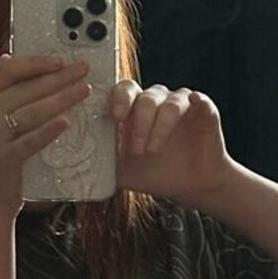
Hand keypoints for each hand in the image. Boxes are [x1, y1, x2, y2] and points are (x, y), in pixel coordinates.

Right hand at [0, 53, 90, 213]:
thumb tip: (7, 57)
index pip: (7, 72)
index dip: (35, 63)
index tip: (60, 60)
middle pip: (25, 89)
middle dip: (58, 77)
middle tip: (82, 71)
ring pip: (32, 112)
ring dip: (62, 98)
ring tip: (84, 91)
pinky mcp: (3, 159)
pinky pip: (31, 141)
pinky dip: (49, 130)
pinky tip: (66, 122)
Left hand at [112, 82, 231, 206]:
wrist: (188, 186)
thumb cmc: (153, 173)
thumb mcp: (122, 170)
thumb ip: (101, 160)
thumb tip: (73, 163)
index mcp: (134, 109)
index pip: (123, 92)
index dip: (118, 100)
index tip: (115, 117)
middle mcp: (156, 101)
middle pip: (145, 97)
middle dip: (139, 122)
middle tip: (135, 148)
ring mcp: (180, 104)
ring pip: (169, 104)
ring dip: (159, 127)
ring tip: (152, 151)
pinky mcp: (204, 110)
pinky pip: (200, 101)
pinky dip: (198, 101)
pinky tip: (195, 104)